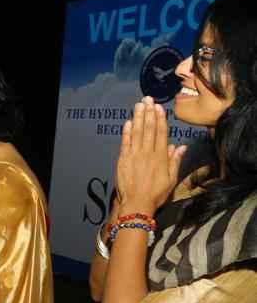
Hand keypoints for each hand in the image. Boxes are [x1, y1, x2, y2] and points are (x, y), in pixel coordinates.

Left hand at [114, 97, 184, 214]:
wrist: (137, 203)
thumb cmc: (156, 193)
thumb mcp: (171, 179)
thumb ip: (175, 160)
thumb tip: (180, 146)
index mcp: (160, 157)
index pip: (161, 133)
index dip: (160, 119)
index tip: (159, 107)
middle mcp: (147, 153)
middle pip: (148, 129)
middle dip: (148, 113)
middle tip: (148, 99)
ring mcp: (134, 155)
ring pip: (136, 132)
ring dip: (137, 117)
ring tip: (138, 105)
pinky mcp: (122, 159)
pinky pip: (125, 142)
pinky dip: (126, 132)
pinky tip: (127, 122)